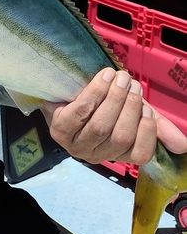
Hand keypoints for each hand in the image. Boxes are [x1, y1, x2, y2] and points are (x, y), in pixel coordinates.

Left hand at [40, 68, 186, 164]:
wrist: (61, 91)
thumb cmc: (98, 103)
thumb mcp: (130, 112)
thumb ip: (156, 126)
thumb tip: (183, 146)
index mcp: (115, 154)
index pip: (139, 154)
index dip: (147, 129)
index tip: (147, 107)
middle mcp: (95, 155)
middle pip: (120, 136)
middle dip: (131, 106)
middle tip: (131, 83)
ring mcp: (75, 144)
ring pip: (101, 125)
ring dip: (114, 98)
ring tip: (120, 78)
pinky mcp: (59, 129)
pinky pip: (81, 111)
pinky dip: (96, 92)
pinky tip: (104, 78)